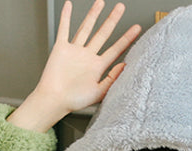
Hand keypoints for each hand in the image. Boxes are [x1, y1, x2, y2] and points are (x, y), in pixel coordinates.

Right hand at [8, 1, 140, 132]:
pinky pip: (64, 29)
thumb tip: (125, 65)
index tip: (136, 28)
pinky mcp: (61, 48)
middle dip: (112, 20)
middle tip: (121, 8)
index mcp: (97, 67)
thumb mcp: (99, 92)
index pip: (116, 49)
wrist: (54, 100)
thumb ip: (112, 79)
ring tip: (101, 3)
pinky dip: (66, 17)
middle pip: (103, 34)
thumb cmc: (74, 101)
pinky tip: (69, 6)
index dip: (127, 38)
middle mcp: (87, 57)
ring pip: (86, 28)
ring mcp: (75, 51)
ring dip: (93, 15)